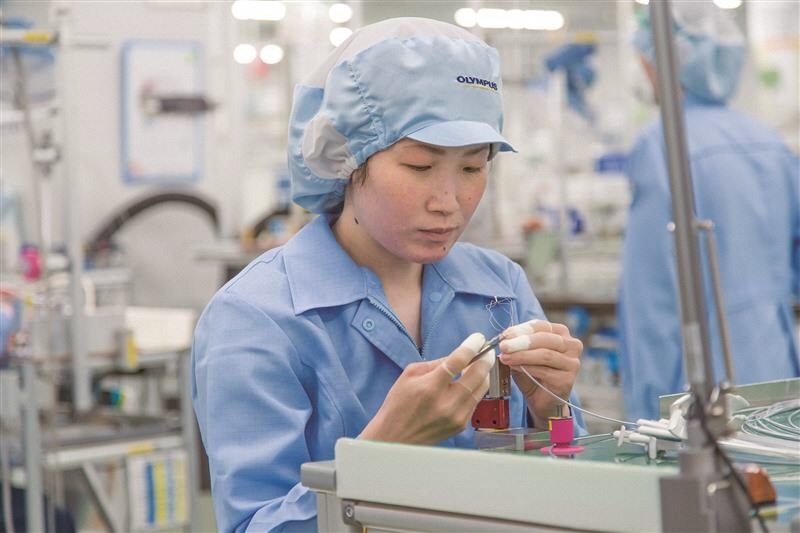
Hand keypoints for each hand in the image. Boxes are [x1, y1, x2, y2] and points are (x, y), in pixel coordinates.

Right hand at [359, 333, 494, 444]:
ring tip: (479, 365)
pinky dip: (476, 389)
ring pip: (482, 389)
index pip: (458, 361)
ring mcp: (456, 416)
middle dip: (485, 358)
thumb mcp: (410, 375)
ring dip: (483, 374)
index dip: (472, 346)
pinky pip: (476, 401)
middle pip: (477, 375)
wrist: (394, 438)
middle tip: (487, 350)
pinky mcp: (461, 425)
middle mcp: (446, 402)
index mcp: (430, 386)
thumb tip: (458, 356)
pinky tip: (470, 383)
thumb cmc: (398, 404)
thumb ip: (435, 363)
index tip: (478, 338)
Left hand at [497, 320, 581, 427]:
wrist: (542, 399)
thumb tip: (505, 339)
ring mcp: (572, 362)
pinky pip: (544, 370)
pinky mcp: (567, 379)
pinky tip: (515, 367)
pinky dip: (527, 368)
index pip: (540, 326)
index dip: (521, 329)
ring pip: (545, 354)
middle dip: (521, 342)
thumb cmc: (533, 372)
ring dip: (522, 356)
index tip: (505, 335)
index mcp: (560, 333)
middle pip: (544, 338)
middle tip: (503, 346)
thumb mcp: (523, 354)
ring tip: (506, 358)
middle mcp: (571, 345)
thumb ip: (517, 345)